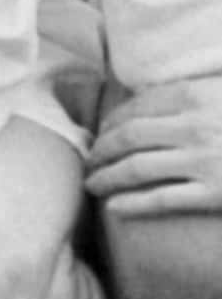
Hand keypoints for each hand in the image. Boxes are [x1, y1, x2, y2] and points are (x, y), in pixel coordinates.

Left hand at [86, 77, 221, 215]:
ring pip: (137, 168)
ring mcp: (203, 160)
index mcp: (195, 95)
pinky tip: (112, 207)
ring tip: (91, 184)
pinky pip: (162, 198)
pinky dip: (132, 203)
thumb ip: (193, 92)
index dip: (112, 120)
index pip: (138, 106)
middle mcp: (194, 126)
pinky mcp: (215, 192)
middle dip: (101, 150)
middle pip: (129, 136)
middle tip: (89, 160)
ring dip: (106, 177)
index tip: (101, 131)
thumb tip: (152, 96)